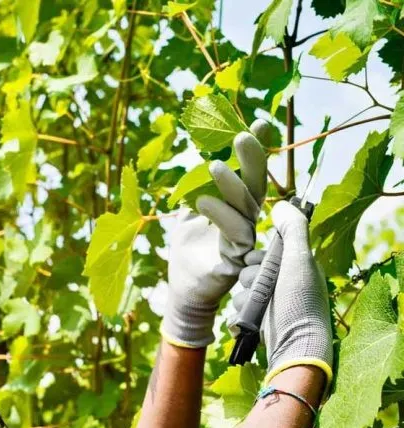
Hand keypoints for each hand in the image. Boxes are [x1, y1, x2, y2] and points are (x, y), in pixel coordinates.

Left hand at [161, 120, 268, 347]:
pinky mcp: (237, 260)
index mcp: (238, 207)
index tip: (261, 121)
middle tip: (243, 135)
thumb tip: (202, 156)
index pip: (251, 175)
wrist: (182, 289)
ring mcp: (245, 241)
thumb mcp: (187, 213)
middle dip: (253, 159)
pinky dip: (221, 216)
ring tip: (212, 167)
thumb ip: (196, 187)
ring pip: (247, 208)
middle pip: (256, 186)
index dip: (257, 151)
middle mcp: (247, 221)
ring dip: (231, 185)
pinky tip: (202, 202)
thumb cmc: (186, 250)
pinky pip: (236, 235)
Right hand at [232, 201, 332, 383]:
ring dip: (245, 300)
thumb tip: (282, 203)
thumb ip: (293, 230)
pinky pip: (238, 313)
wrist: (294, 347)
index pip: (264, 252)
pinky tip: (249, 323)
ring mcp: (270, 305)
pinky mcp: (258, 323)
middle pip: (248, 270)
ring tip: (257, 310)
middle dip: (249, 280)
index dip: (257, 257)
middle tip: (260, 290)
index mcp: (295, 268)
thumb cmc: (300, 303)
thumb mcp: (300, 260)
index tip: (259, 263)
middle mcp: (283, 285)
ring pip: (241, 292)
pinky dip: (240, 318)